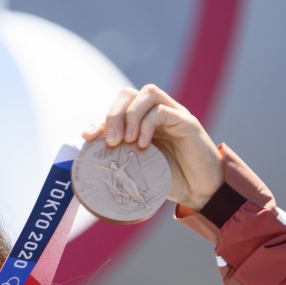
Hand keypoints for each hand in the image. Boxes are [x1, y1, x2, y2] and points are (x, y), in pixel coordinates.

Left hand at [82, 84, 222, 209]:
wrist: (200, 191)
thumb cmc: (169, 180)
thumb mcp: (137, 168)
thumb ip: (118, 157)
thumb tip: (85, 159)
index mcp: (142, 122)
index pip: (117, 108)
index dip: (99, 120)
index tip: (87, 137)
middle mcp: (157, 113)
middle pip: (128, 94)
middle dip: (113, 114)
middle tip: (110, 141)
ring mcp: (173, 114)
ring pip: (147, 93)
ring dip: (130, 116)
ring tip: (127, 141)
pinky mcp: (187, 121)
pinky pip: (162, 110)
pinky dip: (148, 125)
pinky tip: (143, 145)